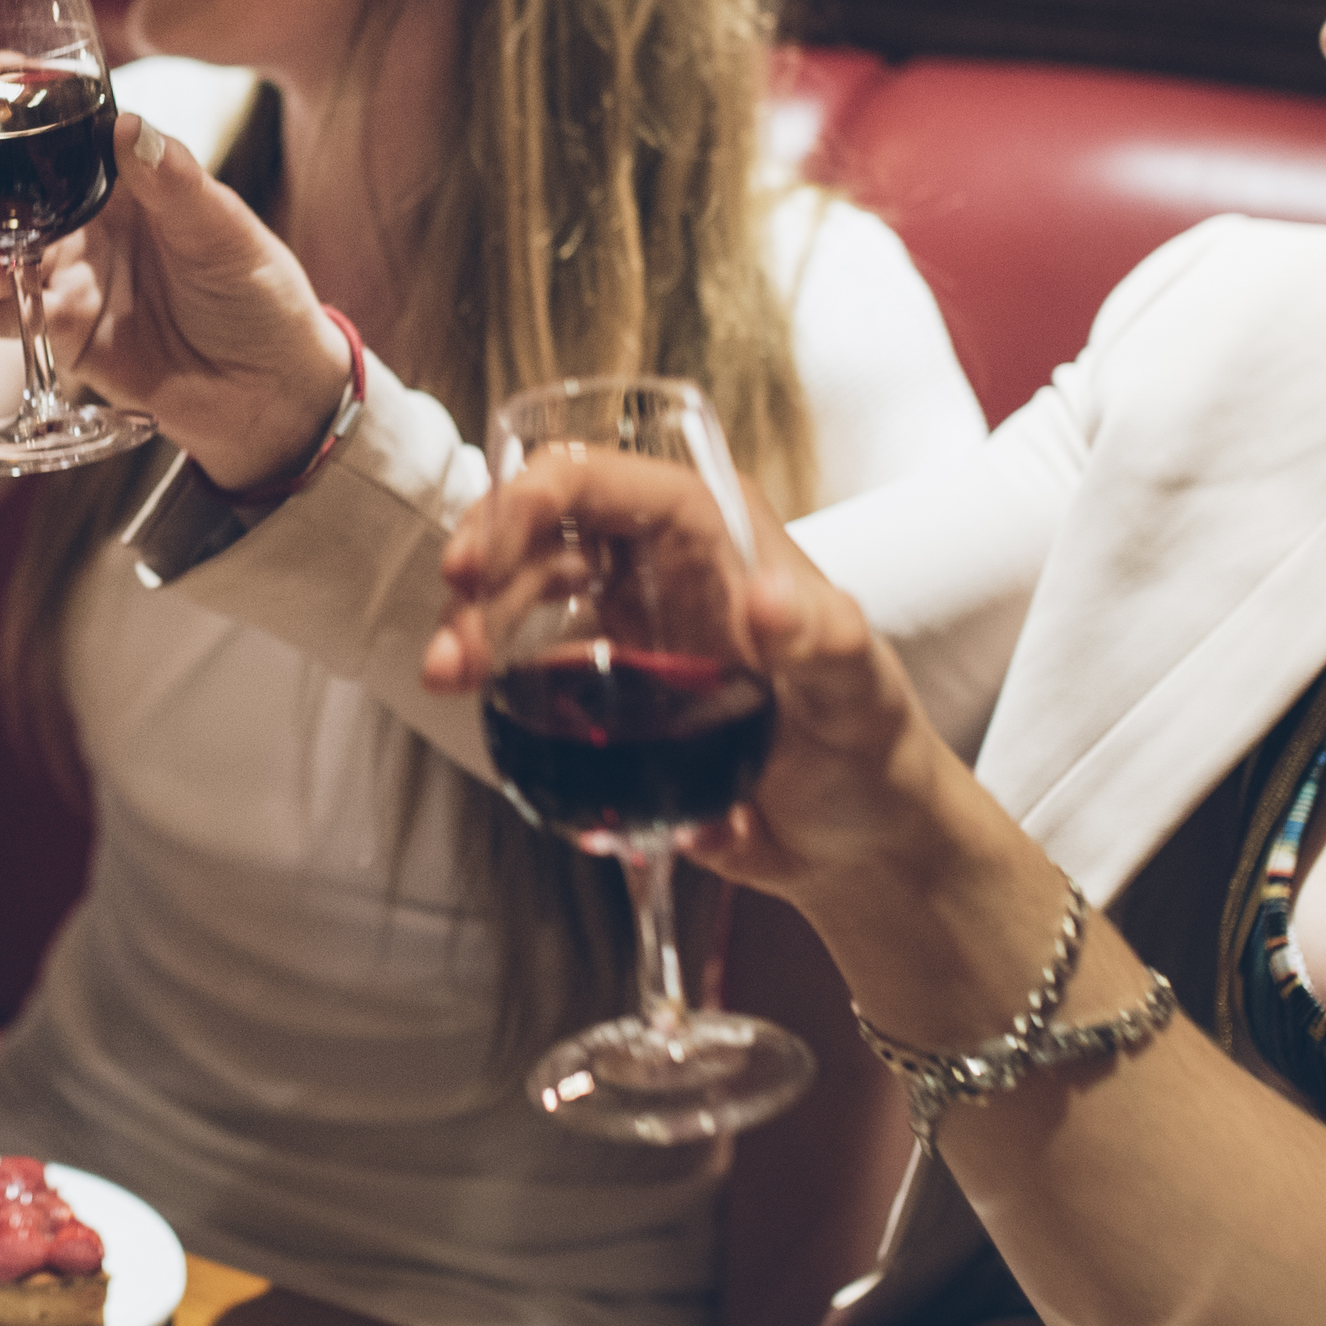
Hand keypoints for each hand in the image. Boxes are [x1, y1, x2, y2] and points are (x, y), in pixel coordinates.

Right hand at [0, 110, 346, 488]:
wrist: (272, 396)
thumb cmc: (262, 298)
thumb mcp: (224, 232)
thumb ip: (173, 183)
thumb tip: (129, 124)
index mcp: (131, 179)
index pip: (59, 129)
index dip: (10, 102)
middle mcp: (92, 220)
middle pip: (6, 193)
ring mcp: (74, 276)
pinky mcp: (67, 333)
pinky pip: (9, 320)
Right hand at [423, 446, 964, 912]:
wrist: (857, 843)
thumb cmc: (872, 749)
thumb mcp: (856, 690)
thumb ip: (822, 640)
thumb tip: (765, 596)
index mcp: (713, 531)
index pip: (598, 482)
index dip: (524, 503)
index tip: (477, 560)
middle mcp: (661, 563)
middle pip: (541, 533)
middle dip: (481, 573)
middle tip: (456, 645)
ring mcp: (629, 626)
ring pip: (524, 595)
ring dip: (477, 628)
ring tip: (452, 677)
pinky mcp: (610, 690)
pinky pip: (535, 667)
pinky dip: (500, 685)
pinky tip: (489, 717)